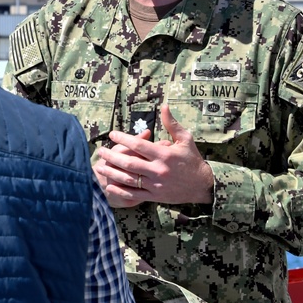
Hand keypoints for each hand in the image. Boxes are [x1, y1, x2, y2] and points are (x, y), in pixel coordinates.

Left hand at [94, 104, 213, 206]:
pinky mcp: (155, 196)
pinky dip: (121, 190)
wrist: (203, 185)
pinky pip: (134, 194)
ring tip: (100, 167)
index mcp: (164, 155)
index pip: (138, 145)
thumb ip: (172, 124)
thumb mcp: (185, 139)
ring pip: (129, 179)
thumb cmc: (193, 159)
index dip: (123, 138)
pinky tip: (109, 186)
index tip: (112, 134)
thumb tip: (164, 106)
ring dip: (112, 173)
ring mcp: (156, 185)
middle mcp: (158, 170)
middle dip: (112, 156)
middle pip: (129, 163)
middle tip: (100, 151)